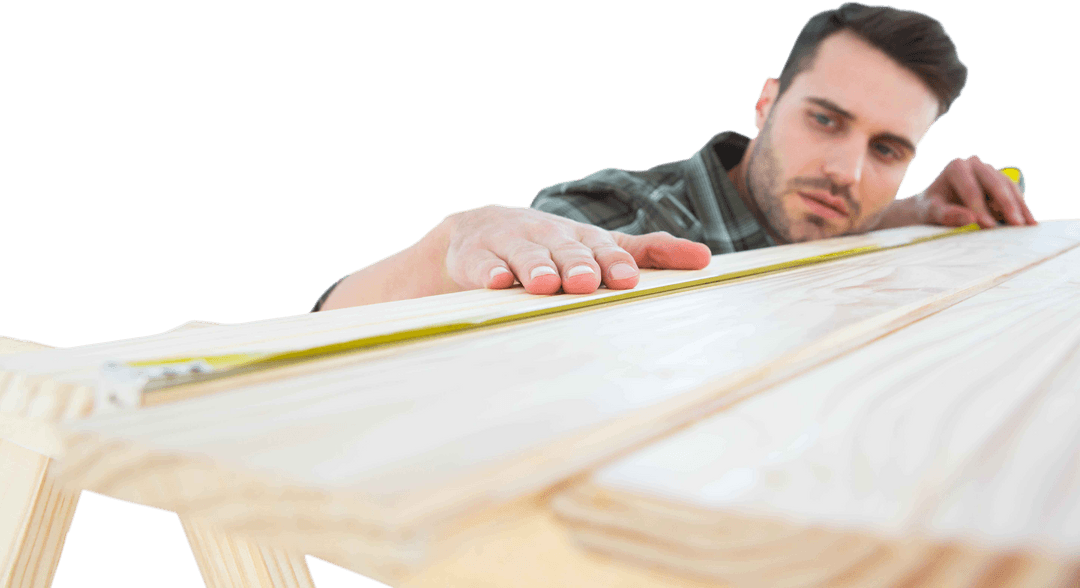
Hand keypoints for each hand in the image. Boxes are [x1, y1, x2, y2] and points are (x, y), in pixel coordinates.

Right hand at [439, 204, 711, 294]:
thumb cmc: (551, 245)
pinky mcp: (475, 255)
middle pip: (566, 250)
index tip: (627, 280)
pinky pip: (484, 264)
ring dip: (537, 268)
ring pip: (526, 254)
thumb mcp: (595, 246)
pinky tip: (498, 282)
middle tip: (586, 283)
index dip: (614, 263)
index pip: (603, 248)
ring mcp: (511, 242)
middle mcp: (549, 234)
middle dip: (577, 264)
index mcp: (581, 236)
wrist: (477, 231)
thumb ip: (648, 251)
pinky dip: (490, 272)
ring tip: (545, 285)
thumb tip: (706, 257)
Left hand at [916, 155, 1036, 227]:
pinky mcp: (1001, 182)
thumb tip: (970, 218)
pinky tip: (1030, 223)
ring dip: (1020, 207)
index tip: (988, 225)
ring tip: (1028, 226)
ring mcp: (990, 171)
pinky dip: (1022, 208)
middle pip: (995, 184)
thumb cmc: (931, 208)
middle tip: (1017, 224)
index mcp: (956, 167)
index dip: (980, 207)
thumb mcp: (930, 212)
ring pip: (1009, 187)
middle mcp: (975, 164)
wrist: (935, 204)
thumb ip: (945, 214)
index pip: (970, 188)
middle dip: (1007, 205)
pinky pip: (1015, 194)